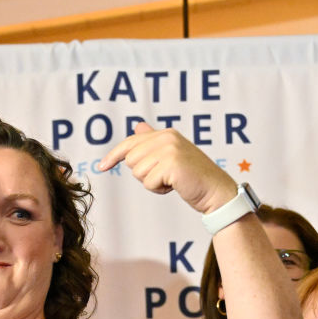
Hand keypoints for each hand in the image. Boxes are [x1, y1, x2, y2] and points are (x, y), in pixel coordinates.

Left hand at [98, 122, 235, 213]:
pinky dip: (159, 189)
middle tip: (166, 175)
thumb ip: (153, 142)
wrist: (215, 191)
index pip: (130, 143)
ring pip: (138, 173)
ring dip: (152, 182)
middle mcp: (167, 137)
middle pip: (131, 160)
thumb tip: (137, 127)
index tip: (101, 166)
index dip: (113, 155)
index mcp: (166, 133)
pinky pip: (148, 183)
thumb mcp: (171, 155)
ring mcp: (169, 149)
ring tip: (172, 180)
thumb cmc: (192, 177)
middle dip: (144, 174)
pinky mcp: (171, 164)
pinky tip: (175, 185)